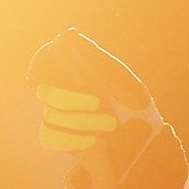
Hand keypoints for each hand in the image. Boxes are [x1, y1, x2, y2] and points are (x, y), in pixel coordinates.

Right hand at [27, 29, 188, 188]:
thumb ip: (98, 62)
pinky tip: (93, 142)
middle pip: (48, 92)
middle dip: (73, 100)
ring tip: (109, 126)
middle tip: (99, 105)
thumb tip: (69, 36)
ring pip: (51, 117)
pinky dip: (74, 139)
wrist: (148, 152)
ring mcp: (62, 119)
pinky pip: (52, 137)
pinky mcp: (63, 141)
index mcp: (82, 77)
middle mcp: (69, 96)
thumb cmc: (139, 114)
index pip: (47, 60)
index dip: (40, 63)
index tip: (43, 74)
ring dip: (83, 122)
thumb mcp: (126, 85)